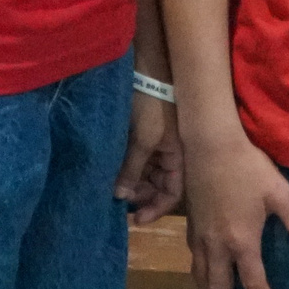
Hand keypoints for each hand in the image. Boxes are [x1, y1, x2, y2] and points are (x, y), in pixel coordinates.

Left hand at [115, 92, 183, 223]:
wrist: (147, 69)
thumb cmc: (152, 106)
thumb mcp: (144, 139)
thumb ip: (133, 169)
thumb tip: (121, 198)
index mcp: (178, 157)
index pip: (172, 192)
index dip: (156, 208)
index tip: (136, 219)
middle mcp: (168, 155)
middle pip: (156, 186)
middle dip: (139, 196)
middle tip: (117, 203)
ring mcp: (153, 145)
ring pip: (143, 174)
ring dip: (129, 183)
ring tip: (110, 190)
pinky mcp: (139, 135)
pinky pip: (133, 160)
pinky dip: (124, 169)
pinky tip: (110, 175)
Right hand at [183, 127, 288, 288]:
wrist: (209, 143)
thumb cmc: (247, 166)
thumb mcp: (279, 192)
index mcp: (241, 241)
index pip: (252, 283)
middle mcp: (217, 245)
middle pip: (219, 288)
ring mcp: (200, 235)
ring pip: (200, 276)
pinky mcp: (190, 223)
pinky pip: (192, 259)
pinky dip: (198, 275)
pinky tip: (202, 273)